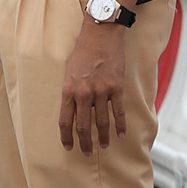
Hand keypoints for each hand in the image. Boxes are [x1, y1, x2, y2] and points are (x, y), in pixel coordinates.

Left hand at [59, 19, 129, 155]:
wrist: (100, 34)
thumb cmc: (82, 52)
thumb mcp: (69, 71)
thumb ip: (71, 92)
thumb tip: (72, 112)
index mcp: (69, 89)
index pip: (65, 120)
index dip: (66, 136)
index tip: (68, 147)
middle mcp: (84, 93)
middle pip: (83, 126)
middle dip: (84, 142)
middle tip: (86, 153)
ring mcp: (101, 91)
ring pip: (102, 122)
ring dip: (103, 137)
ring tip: (104, 146)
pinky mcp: (117, 88)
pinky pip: (118, 112)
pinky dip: (120, 125)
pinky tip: (121, 134)